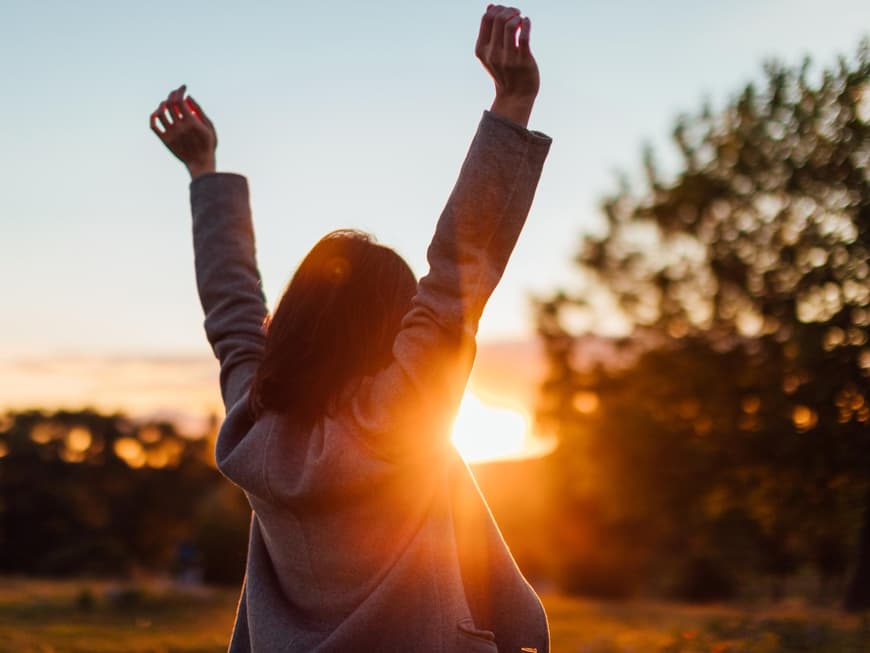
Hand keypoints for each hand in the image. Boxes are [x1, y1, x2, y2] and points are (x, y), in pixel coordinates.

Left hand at [150, 85, 216, 178]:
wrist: (200, 164)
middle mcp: (179, 127)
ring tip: (167, 104)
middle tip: (175, 93)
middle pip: (169, 104)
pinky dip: (153, 117)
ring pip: (159, 113)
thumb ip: (199, 111)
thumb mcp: (209, 127)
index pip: (179, 100)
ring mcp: (170, 134)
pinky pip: (153, 125)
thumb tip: (188, 97)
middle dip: (172, 95)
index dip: (180, 91)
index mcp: (191, 123)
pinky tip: (157, 113)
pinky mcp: (165, 141)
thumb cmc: (208, 145)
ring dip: (162, 105)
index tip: (183, 87)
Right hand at [475, 5, 539, 127]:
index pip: (486, 19)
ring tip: (521, 19)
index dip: (497, 8)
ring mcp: (508, 58)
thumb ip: (489, 31)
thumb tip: (490, 6)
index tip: (506, 11)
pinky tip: (527, 22)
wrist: (515, 96)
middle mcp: (493, 54)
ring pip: (511, 25)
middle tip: (516, 13)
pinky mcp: (523, 61)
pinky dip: (526, 23)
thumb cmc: (504, 71)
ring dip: (518, 16)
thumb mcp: (491, 52)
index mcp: (482, 50)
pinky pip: (525, 36)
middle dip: (509, 10)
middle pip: (498, 19)